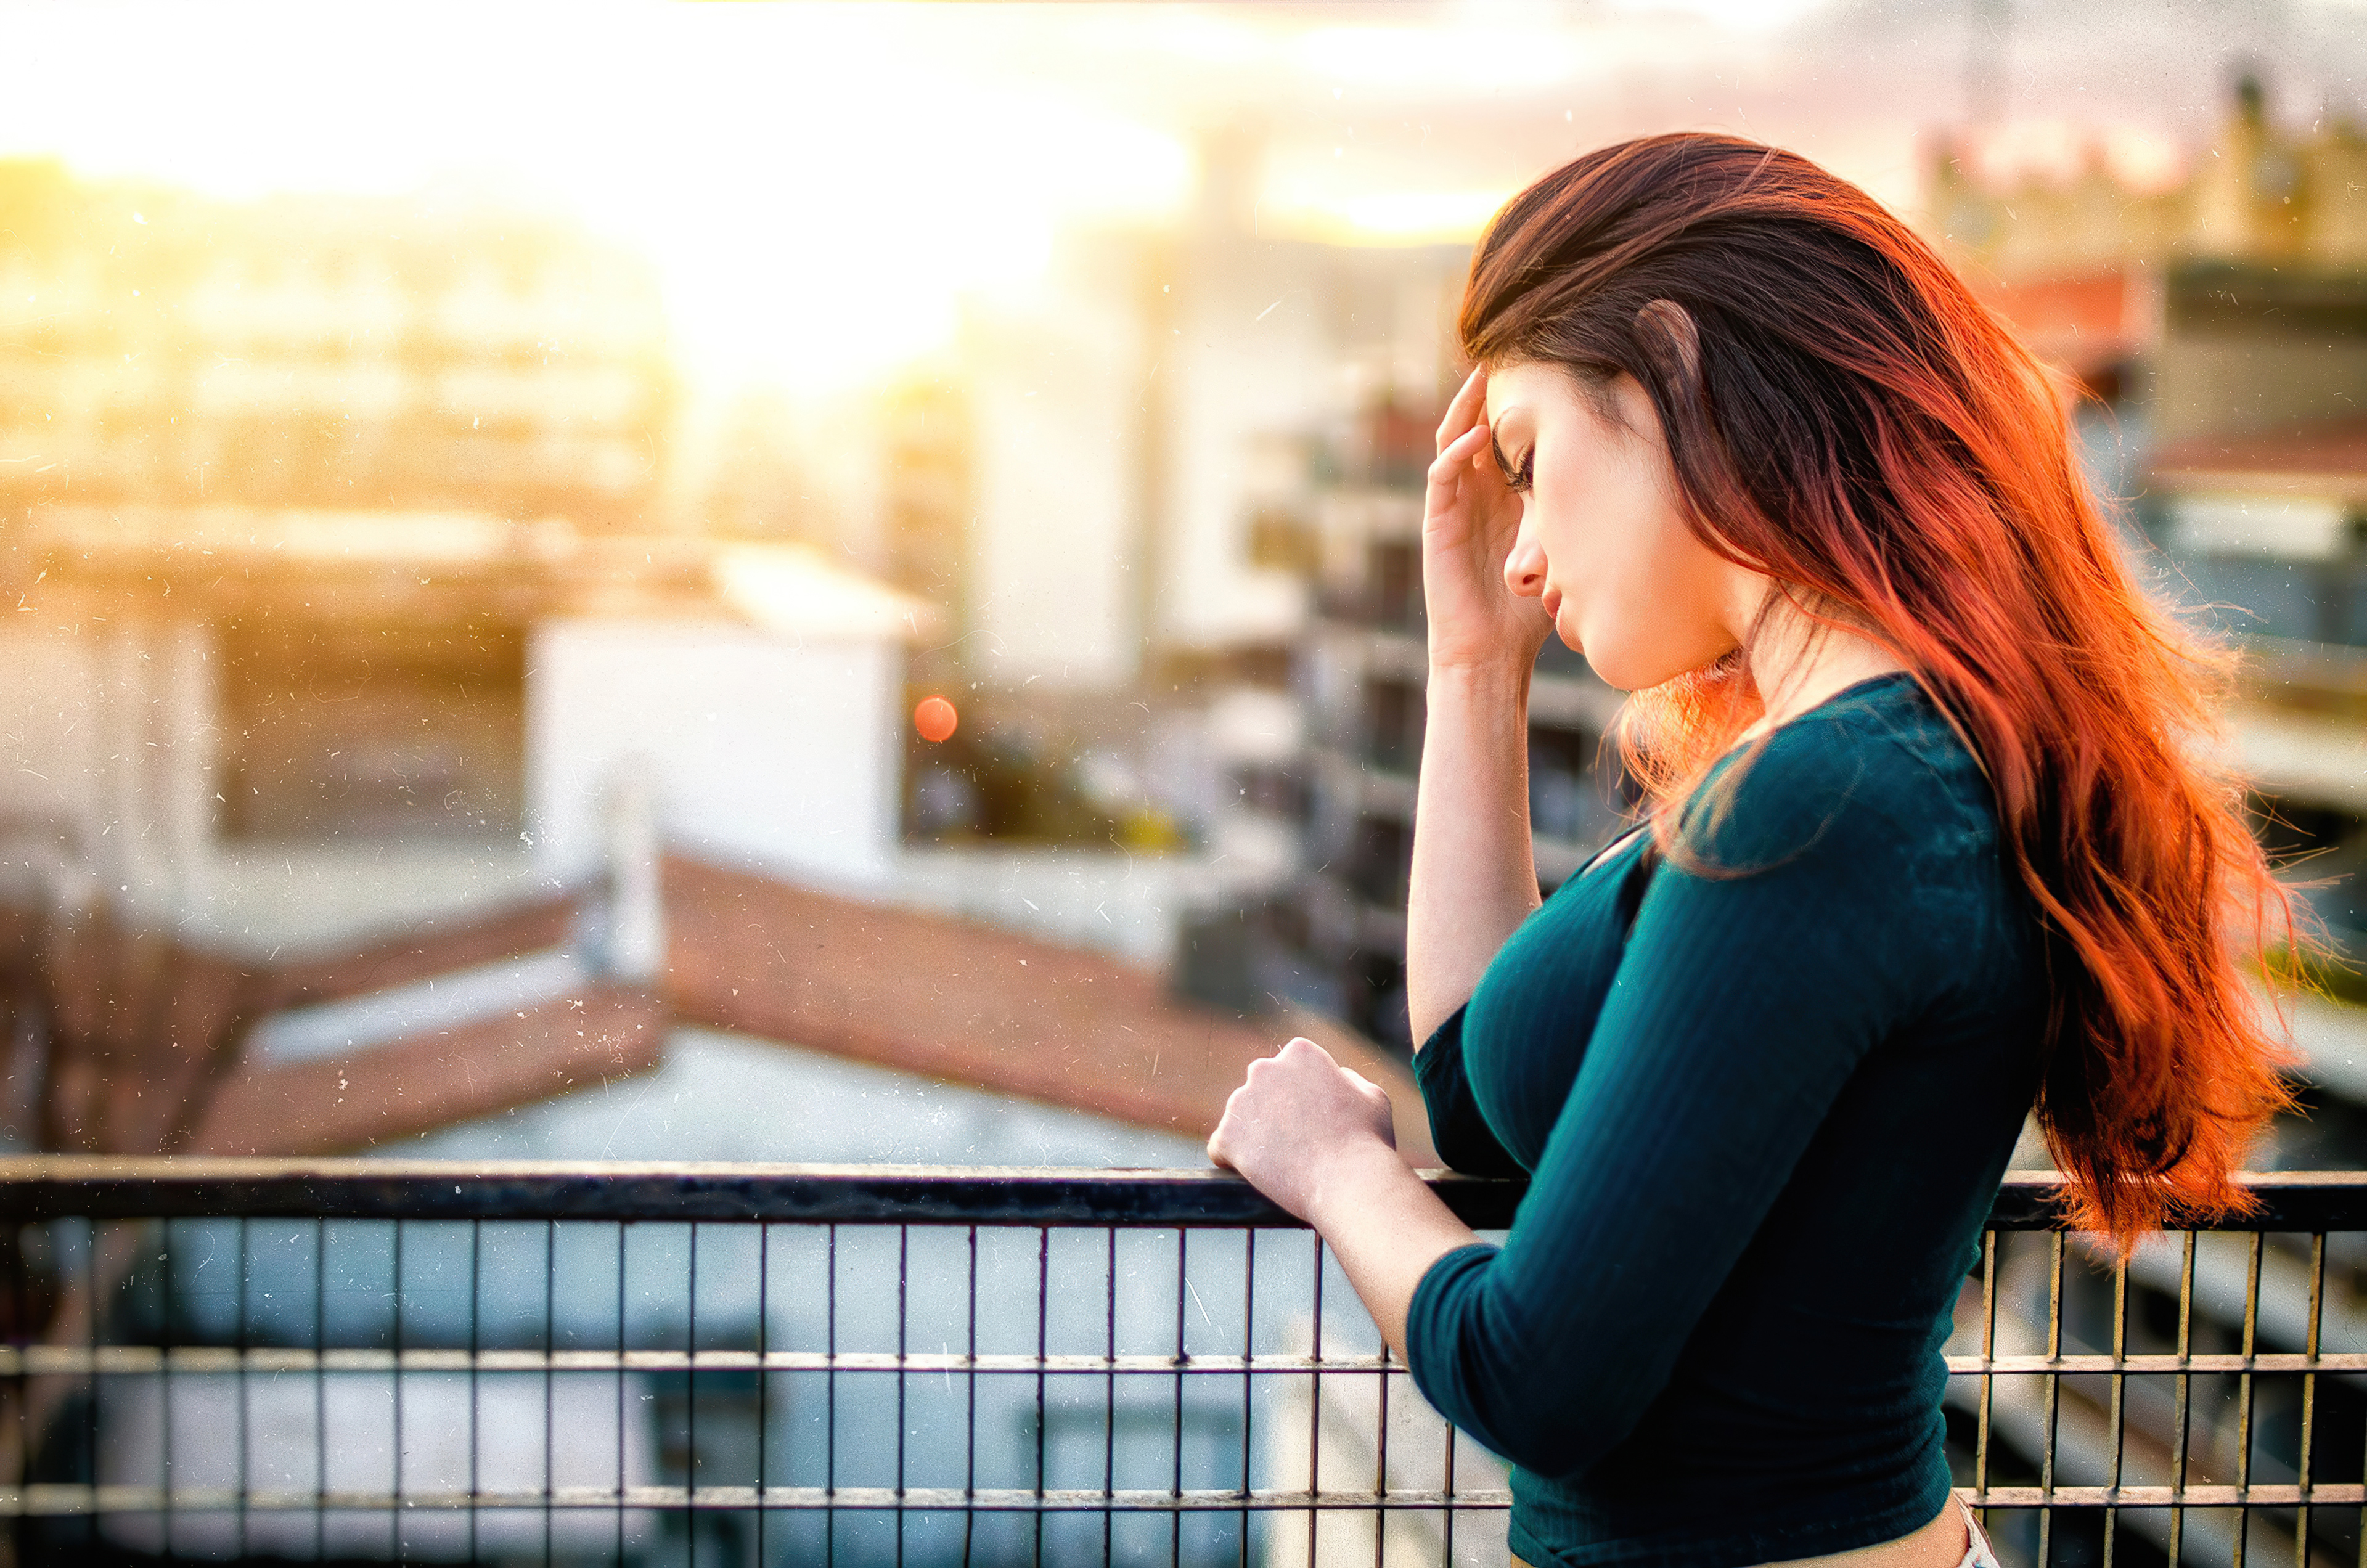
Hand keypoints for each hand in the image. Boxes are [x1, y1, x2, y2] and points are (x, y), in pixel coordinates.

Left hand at [1207, 1037, 1400, 1224]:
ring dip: (1254, 1137)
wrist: (1347, 1181)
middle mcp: (1264, 1069)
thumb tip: (1335, 1077)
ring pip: (1241, 1120)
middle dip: (1272, 1112)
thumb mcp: (1372, 1096)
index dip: (1299, 1096)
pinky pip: (1222, 1148)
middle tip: (1295, 1143)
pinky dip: (1234, 1162)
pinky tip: (1256, 1174)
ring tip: (1281, 1163)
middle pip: (1261, 1091)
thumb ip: (1347, 1079)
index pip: (1288, 1070)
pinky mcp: (1226, 1136)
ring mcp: (1240, 1102)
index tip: (1311, 1120)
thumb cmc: (1366, 1141)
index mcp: (1300, 1053)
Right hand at [1424, 366, 1553, 672]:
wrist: (1490, 655)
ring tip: (1483, 375)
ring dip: (1466, 407)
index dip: (1520, 403)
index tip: (1545, 367)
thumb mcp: (1563, 550)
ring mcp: (1454, 506)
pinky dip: (1457, 451)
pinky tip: (1479, 432)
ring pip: (1453, 441)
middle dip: (1487, 391)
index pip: (1509, 437)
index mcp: (1504, 497)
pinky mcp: (1438, 523)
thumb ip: (1577, 519)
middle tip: (1507, 350)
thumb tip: (1630, 489)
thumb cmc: (1526, 613)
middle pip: (1477, 426)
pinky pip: (1441, 476)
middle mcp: (1476, 494)